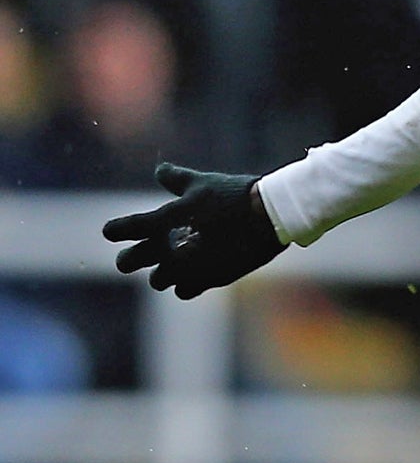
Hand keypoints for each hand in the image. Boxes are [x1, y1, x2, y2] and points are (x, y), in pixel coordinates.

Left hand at [103, 162, 286, 297]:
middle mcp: (173, 247)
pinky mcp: (209, 280)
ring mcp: (190, 267)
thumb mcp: (202, 182)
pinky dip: (183, 284)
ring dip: (159, 274)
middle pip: (132, 261)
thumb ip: (176, 179)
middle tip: (125, 260)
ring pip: (158, 281)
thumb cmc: (233, 195)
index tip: (109, 232)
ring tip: (164, 269)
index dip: (117, 230)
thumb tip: (160, 171)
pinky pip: (183, 291)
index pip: (130, 227)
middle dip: (127, 259)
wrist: (268, 217)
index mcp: (167, 219)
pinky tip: (187, 278)